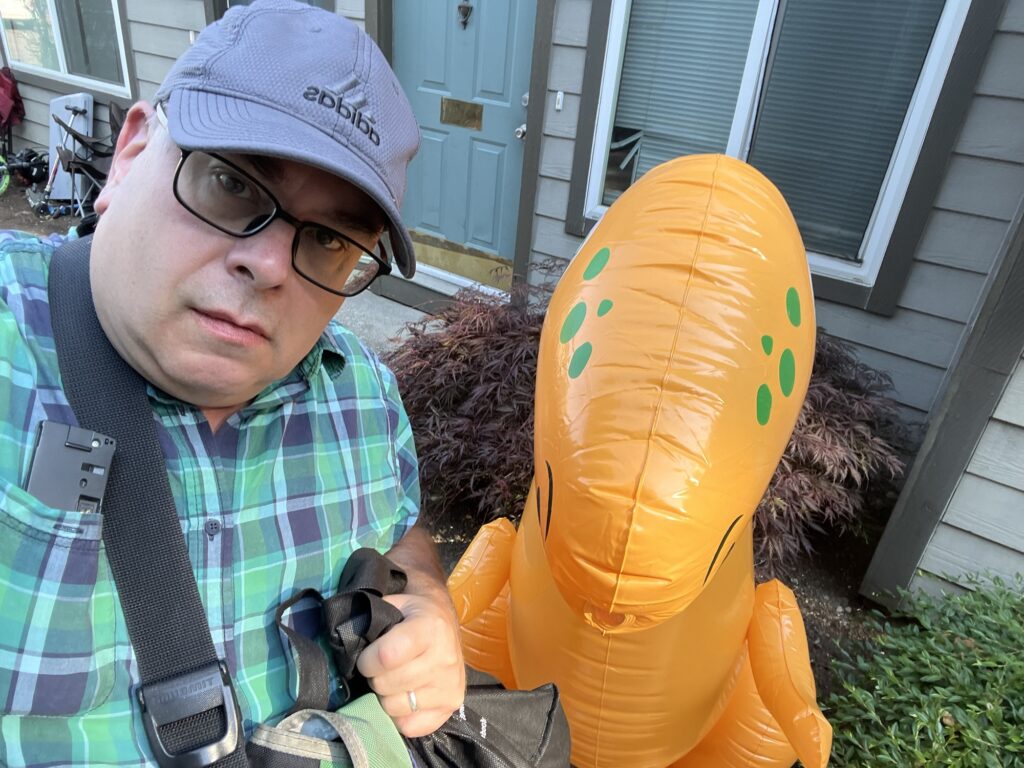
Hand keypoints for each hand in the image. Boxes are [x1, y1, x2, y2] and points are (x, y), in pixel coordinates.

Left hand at [357, 589, 465, 736]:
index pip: (387, 656)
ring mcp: (450, 686)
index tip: (366, 657)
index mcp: (430, 628)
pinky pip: (411, 726)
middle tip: (381, 668)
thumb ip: (372, 621)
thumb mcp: (394, 605)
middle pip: (387, 685)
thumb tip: (348, 642)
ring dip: (386, 696)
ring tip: (393, 681)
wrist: (445, 621)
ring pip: (395, 707)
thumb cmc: (413, 614)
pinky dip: (400, 715)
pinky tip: (404, 696)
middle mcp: (444, 658)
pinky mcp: (451, 706)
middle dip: (375, 677)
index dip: (367, 660)